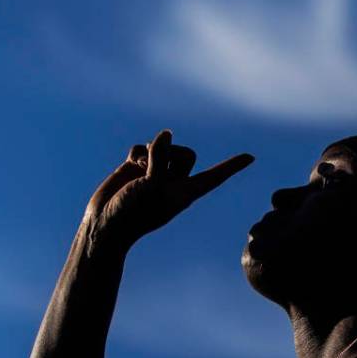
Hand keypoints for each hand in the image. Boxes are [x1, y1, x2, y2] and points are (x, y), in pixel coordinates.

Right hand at [82, 129, 254, 255]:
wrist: (105, 224)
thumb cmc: (132, 212)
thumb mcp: (150, 186)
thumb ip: (160, 158)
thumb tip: (166, 133)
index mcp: (186, 193)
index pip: (215, 176)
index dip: (232, 166)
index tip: (251, 157)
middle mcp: (174, 182)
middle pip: (187, 153)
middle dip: (171, 154)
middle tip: (155, 167)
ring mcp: (156, 174)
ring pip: (163, 146)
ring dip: (151, 152)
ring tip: (140, 170)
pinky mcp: (138, 168)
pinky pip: (143, 147)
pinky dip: (137, 153)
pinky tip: (130, 166)